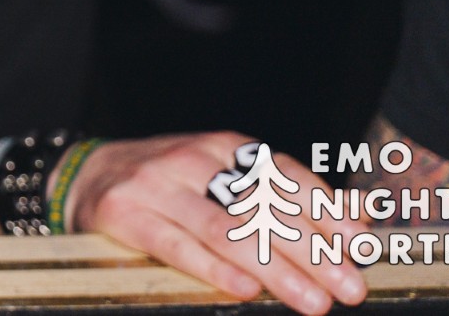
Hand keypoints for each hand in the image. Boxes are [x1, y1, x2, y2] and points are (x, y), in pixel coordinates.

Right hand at [68, 133, 366, 315]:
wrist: (87, 174)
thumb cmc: (170, 184)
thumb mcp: (222, 176)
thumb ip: (282, 198)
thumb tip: (357, 219)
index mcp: (223, 148)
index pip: (284, 177)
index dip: (326, 212)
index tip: (361, 247)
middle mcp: (193, 160)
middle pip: (263, 208)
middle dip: (313, 252)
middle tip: (350, 286)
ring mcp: (157, 185)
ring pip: (226, 229)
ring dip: (275, 269)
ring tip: (311, 300)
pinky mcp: (126, 213)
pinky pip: (177, 246)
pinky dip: (214, 270)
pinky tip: (245, 290)